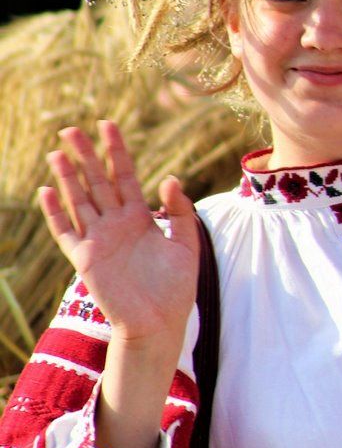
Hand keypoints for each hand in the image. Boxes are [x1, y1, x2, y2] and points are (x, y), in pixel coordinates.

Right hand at [40, 120, 198, 349]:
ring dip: (67, 177)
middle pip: (97, 182)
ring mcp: (98, 240)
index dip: (116, 150)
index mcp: (140, 217)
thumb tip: (169, 179)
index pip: (124, 175)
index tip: (108, 125)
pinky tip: (48, 191)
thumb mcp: (187, 243)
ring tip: (57, 152)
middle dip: (85, 155)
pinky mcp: (85, 259)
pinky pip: (66, 232)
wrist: (160, 323)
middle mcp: (116, 224)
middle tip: (71, 129)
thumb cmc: (176, 286)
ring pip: (79, 201)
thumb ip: (181, 210)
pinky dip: (55, 213)